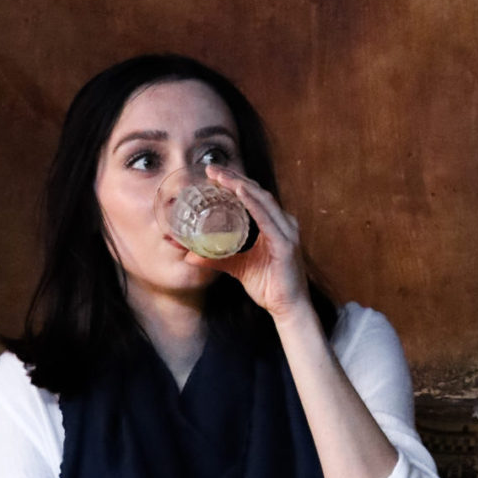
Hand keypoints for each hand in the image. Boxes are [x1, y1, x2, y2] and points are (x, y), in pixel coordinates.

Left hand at [182, 165, 310, 321]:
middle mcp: (282, 223)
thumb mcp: (237, 267)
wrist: (287, 308)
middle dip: (234, 178)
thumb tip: (189, 256)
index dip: (234, 181)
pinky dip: (253, 203)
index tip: (213, 173)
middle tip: (211, 169)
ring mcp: (286, 232)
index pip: (253, 196)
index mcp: (273, 224)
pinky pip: (267, 218)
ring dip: (240, 185)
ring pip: (262, 199)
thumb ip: (216, 259)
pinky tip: (241, 193)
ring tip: (221, 176)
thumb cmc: (268, 285)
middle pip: (257, 192)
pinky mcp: (285, 244)